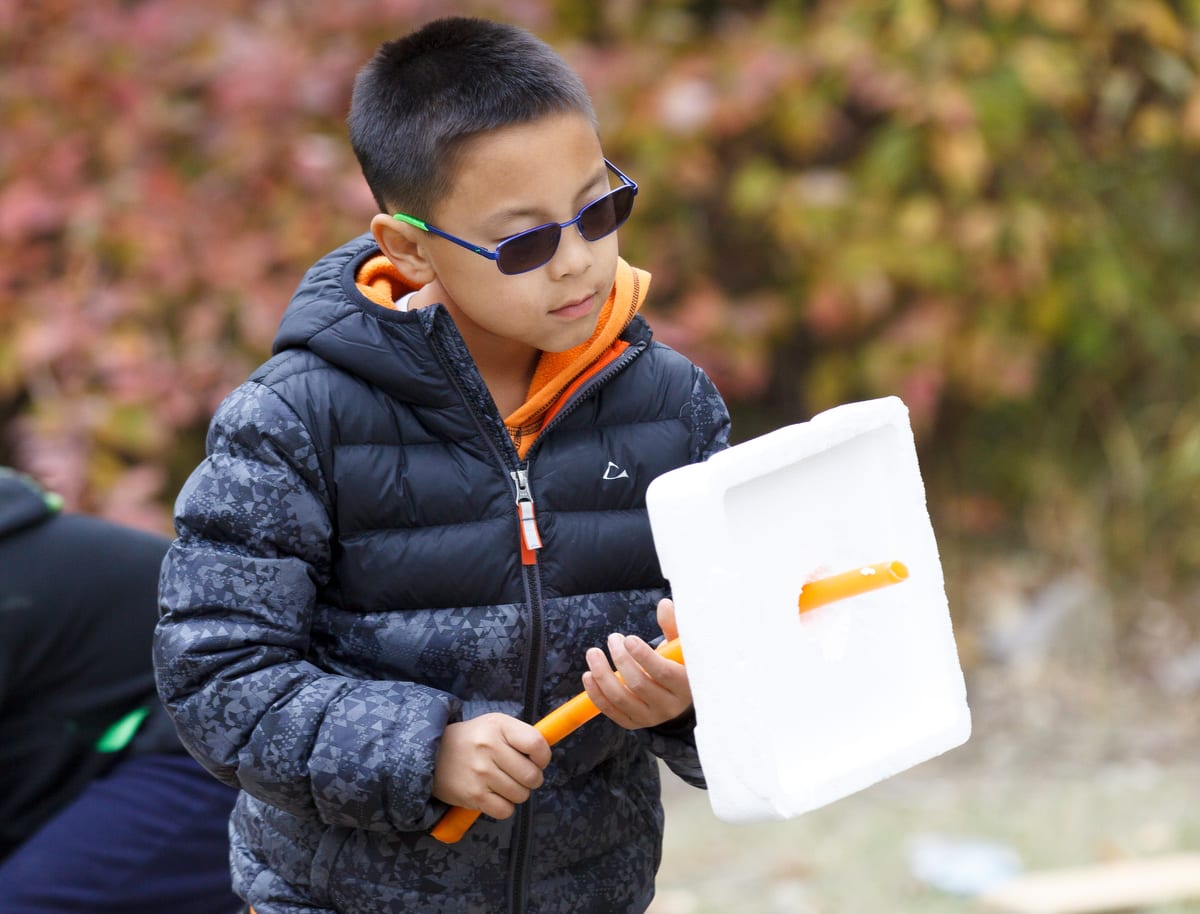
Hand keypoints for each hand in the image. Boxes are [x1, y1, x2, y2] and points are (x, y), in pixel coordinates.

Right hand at [431, 713, 550, 819]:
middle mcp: (489, 747)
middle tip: (520, 775)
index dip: (543, 757)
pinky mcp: (473, 795)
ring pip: (521, 795)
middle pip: (532, 775)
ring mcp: (481, 772)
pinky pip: (505, 810)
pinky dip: (504, 807)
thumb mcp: (495, 725)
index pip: (537, 744)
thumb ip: (521, 735)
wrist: (431, 754)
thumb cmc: (472, 739)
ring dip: (517, 793)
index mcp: (499, 726)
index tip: (537, 760)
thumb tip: (546, 755)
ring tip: (504, 784)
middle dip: (532, 779)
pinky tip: (495, 796)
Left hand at [581, 598, 691, 729]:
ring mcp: (651, 717)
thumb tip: (664, 605)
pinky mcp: (634, 723)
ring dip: (602, 674)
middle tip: (612, 638)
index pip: (663, 672)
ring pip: (621, 698)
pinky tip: (588, 675)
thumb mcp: (681, 645)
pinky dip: (596, 694)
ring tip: (593, 653)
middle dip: (620, 659)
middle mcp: (669, 706)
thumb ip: (673, 625)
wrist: (680, 693)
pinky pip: (611, 711)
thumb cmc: (680, 662)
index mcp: (685, 685)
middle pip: (639, 684)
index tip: (628, 638)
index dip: (643, 655)